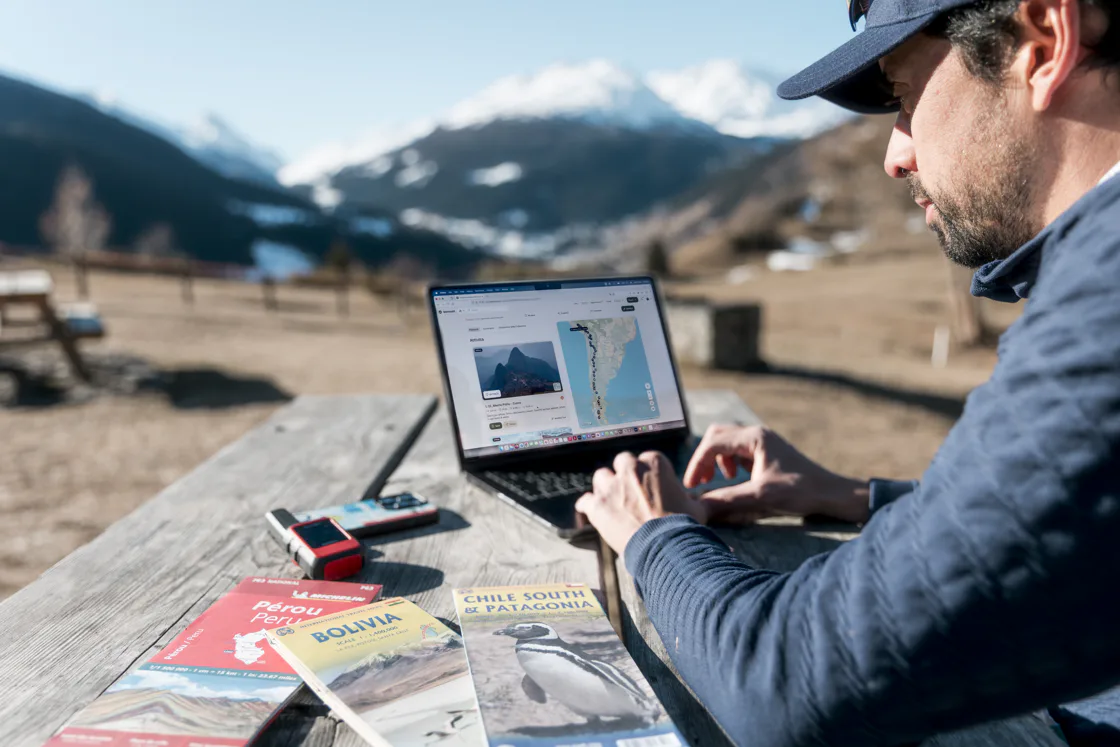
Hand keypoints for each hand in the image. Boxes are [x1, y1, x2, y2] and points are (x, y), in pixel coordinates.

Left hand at [575, 451, 706, 554]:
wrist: (666, 548)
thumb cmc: (685, 527)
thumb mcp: (698, 509)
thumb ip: (696, 499)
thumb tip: (709, 502)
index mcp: (655, 463)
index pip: (648, 459)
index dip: (649, 474)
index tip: (651, 487)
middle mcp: (631, 469)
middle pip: (623, 462)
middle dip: (625, 475)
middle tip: (631, 492)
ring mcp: (612, 486)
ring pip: (601, 477)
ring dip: (606, 488)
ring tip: (612, 502)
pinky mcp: (597, 505)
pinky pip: (585, 500)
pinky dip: (588, 506)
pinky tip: (591, 512)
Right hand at [684, 424, 869, 524]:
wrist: (830, 493)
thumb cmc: (800, 491)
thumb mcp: (760, 497)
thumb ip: (727, 500)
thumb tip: (698, 507)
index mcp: (754, 438)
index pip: (713, 444)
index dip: (697, 464)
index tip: (691, 486)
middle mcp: (757, 434)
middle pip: (717, 436)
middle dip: (704, 458)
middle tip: (700, 482)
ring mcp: (763, 442)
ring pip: (727, 442)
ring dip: (716, 459)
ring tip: (720, 481)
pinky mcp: (767, 452)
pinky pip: (739, 450)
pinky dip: (729, 462)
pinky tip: (736, 479)